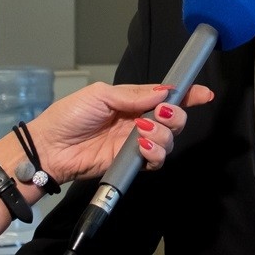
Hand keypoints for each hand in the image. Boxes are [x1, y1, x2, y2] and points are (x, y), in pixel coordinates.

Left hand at [26, 81, 213, 182]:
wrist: (50, 148)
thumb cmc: (70, 115)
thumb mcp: (101, 95)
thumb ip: (134, 94)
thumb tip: (165, 91)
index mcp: (134, 102)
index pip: (166, 97)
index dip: (188, 95)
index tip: (204, 94)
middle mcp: (140, 122)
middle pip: (174, 120)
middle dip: (175, 116)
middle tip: (159, 114)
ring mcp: (137, 143)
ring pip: (169, 141)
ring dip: (162, 135)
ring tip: (142, 133)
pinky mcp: (131, 163)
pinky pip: (156, 160)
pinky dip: (155, 154)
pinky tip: (142, 148)